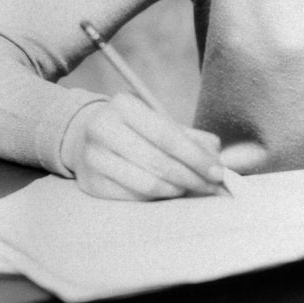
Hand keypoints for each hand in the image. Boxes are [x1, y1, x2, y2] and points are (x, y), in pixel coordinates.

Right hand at [61, 93, 227, 199]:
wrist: (85, 135)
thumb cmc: (133, 128)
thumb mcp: (158, 121)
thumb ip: (190, 136)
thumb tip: (217, 155)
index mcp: (123, 105)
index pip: (168, 136)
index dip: (196, 156)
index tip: (218, 172)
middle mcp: (103, 129)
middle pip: (158, 161)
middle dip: (192, 176)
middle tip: (212, 186)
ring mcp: (93, 158)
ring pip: (146, 183)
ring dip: (177, 189)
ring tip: (193, 188)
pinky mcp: (90, 184)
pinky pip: (133, 197)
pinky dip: (158, 197)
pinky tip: (170, 191)